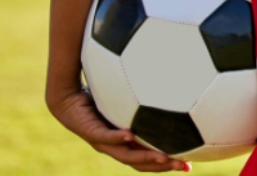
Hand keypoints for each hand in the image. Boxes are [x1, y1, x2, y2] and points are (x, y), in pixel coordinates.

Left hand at [48, 88, 189, 172]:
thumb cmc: (98, 97)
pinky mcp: (90, 132)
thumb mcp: (128, 101)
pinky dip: (118, 137)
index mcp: (125, 144)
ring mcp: (102, 142)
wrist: (67, 99)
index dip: (168, 164)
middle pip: (141, 163)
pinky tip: (131, 135)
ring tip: (164, 157)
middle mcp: (115, 147)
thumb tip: (173, 89)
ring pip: (125, 155)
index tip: (190, 165)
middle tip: (184, 166)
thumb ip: (146, 100)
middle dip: (163, 166)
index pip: (149, 160)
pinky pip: (105, 136)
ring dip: (144, 157)